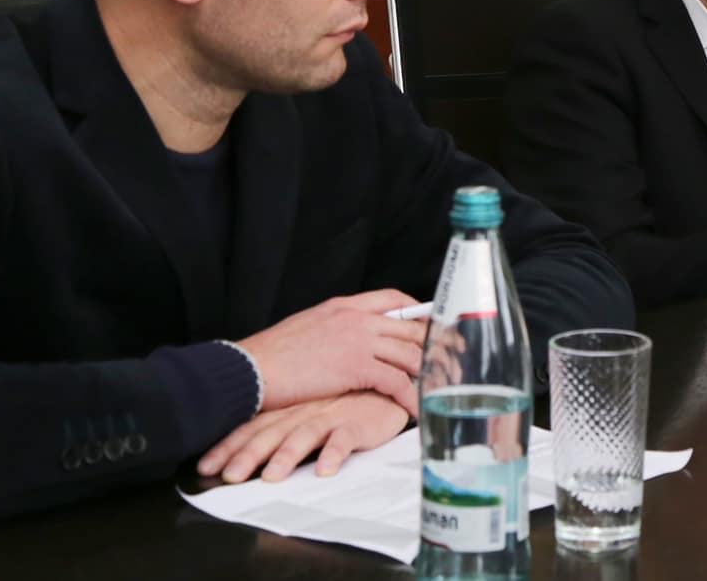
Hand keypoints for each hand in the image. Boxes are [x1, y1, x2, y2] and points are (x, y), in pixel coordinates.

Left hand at [196, 391, 411, 482]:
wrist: (385, 385)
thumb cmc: (345, 400)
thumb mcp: (309, 406)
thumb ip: (282, 421)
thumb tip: (246, 446)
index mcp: (289, 407)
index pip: (252, 426)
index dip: (227, 446)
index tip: (204, 467)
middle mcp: (304, 411)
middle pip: (270, 434)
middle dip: (246, 456)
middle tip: (228, 477)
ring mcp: (330, 416)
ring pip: (304, 435)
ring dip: (287, 456)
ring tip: (272, 477)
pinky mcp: (357, 423)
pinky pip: (345, 439)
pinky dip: (334, 453)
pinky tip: (325, 469)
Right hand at [236, 289, 426, 410]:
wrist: (251, 369)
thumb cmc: (272, 356)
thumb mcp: (307, 326)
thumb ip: (334, 328)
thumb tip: (345, 341)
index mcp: (344, 305)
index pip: (393, 298)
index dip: (417, 311)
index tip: (431, 325)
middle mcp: (357, 317)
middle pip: (412, 325)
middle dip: (437, 343)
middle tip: (455, 358)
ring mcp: (359, 340)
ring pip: (411, 352)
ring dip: (431, 372)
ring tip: (444, 387)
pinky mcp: (356, 366)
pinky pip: (397, 381)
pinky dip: (411, 396)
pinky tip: (417, 408)